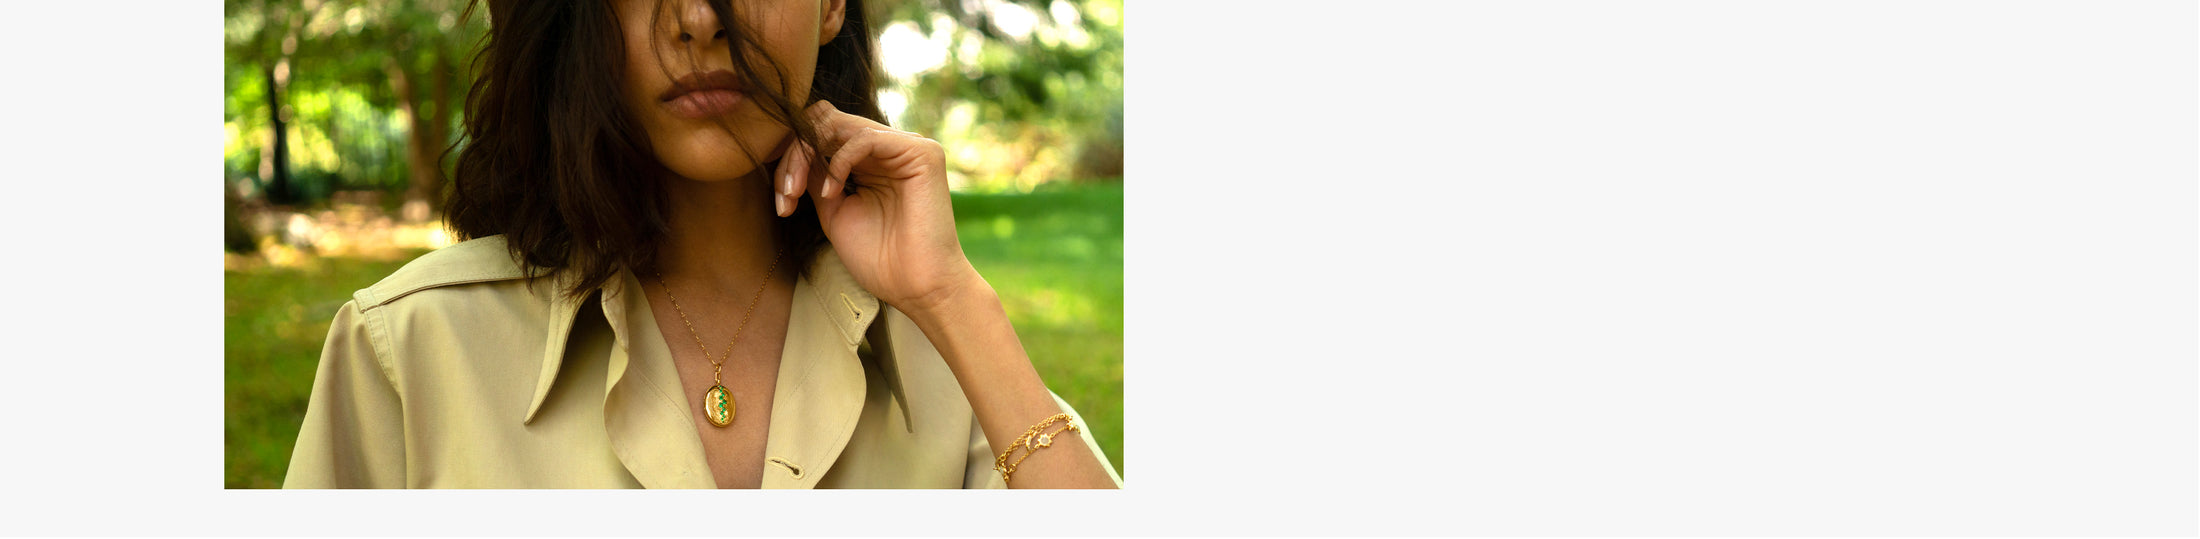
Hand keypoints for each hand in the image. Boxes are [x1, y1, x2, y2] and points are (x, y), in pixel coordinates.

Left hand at [771, 101, 980, 314]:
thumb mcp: (834, 212)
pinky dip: (837, 162)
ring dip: (806, 157)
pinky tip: (832, 192)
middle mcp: (888, 149)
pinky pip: (864, 138)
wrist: (917, 287)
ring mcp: (905, 147)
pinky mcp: (921, 152)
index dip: (793, 159)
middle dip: (794, 156)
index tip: (781, 201)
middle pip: (825, 122)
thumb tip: (792, 150)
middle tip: (785, 194)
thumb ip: (817, 178)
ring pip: (838, 125)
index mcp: (871, 162)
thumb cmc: (880, 259)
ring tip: (797, 193)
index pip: (822, 135)